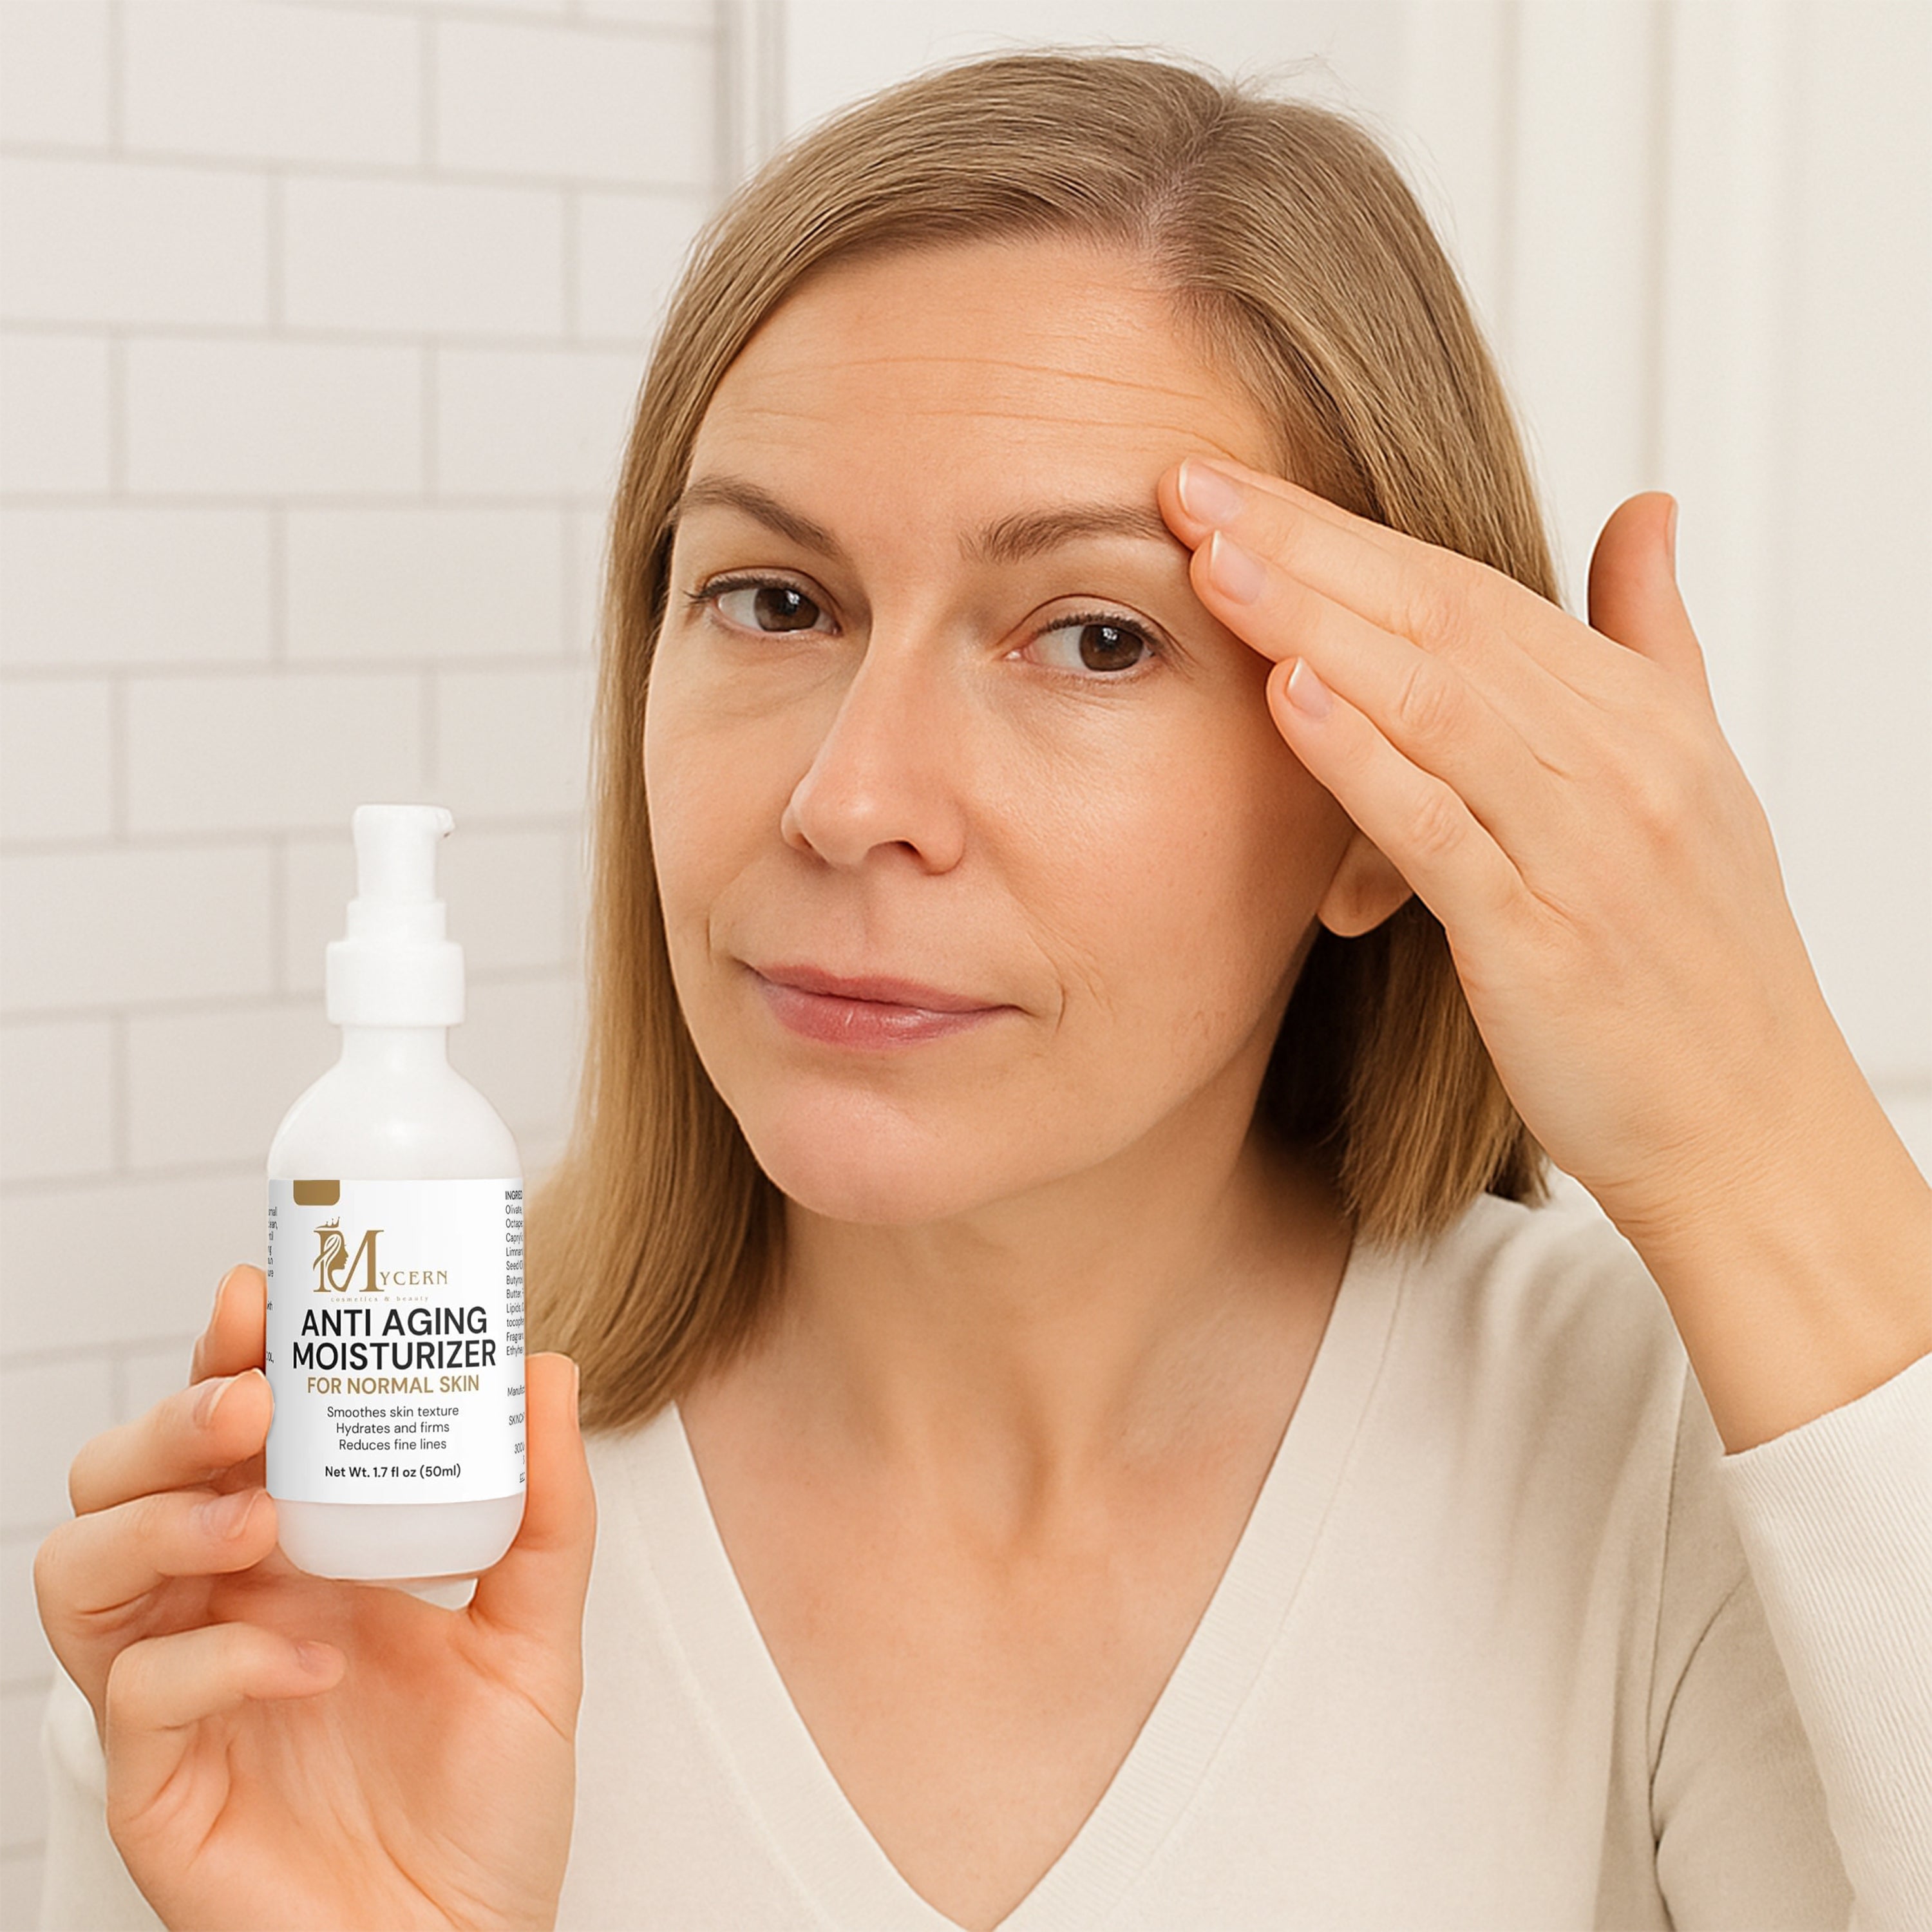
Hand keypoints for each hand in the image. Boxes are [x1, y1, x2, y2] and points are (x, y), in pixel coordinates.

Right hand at [35, 1264, 594, 1930]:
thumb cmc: (484, 1803)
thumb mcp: (537, 1633)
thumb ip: (545, 1507)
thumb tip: (546, 1370)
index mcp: (293, 1557)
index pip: (222, 1434)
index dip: (224, 1356)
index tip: (260, 1296)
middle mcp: (219, 1609)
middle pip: (119, 1479)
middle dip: (169, 1420)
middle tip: (250, 1404)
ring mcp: (176, 1697)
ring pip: (80, 1573)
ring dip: (160, 1522)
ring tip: (259, 1522)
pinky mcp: (160, 1788)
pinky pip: (140, 1699)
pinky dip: (220, 1660)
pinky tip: (311, 1664)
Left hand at [1157, 456, 1868, 1244]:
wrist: (1749, 1129)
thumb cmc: (1703, 959)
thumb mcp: (1692, 774)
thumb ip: (1652, 638)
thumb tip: (1646, 512)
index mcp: (1638, 715)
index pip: (1469, 588)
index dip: (1346, 527)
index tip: (1238, 480)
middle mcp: (1618, 762)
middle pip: (1441, 620)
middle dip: (1309, 545)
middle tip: (1191, 482)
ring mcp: (1586, 848)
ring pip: (1436, 703)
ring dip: (1315, 623)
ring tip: (1212, 561)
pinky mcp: (1546, 941)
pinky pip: (1442, 830)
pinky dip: (1364, 759)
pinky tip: (1287, 698)